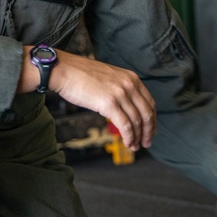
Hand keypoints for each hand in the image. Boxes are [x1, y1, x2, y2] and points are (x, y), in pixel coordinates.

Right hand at [20, 47, 155, 150]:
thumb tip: (124, 110)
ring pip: (137, 121)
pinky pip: (125, 125)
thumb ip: (120, 90)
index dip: (152, 119)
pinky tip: (128, 143)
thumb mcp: (109, 78)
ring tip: (135, 146)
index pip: (149, 102)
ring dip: (138, 137)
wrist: (64, 70)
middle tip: (146, 142)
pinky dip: (129, 137)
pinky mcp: (109, 104)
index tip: (150, 129)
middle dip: (148, 131)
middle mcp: (129, 85)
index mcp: (131, 78)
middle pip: (146, 113)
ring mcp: (120, 94)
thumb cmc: (81, 75)